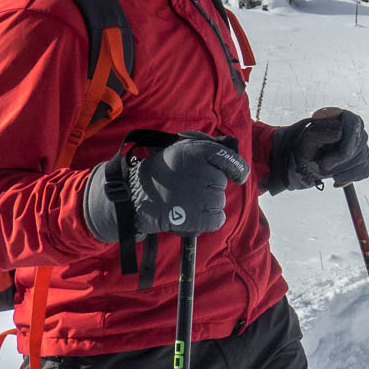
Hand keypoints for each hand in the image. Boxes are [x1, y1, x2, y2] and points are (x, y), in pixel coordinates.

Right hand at [85, 132, 249, 241]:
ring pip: (219, 202)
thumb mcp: (178, 149)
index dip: (236, 168)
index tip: (238, 176)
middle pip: (221, 184)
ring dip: (205, 206)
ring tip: (181, 202)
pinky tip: (188, 216)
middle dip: (208, 188)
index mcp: (198, 150)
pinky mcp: (199, 216)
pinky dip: (206, 222)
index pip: (229, 159)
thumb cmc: (156, 174)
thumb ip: (205, 147)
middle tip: (185, 189)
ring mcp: (202, 195)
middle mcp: (203, 171)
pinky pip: (217, 220)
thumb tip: (231, 149)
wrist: (130, 198)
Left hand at [266, 108, 368, 193]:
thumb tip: (339, 132)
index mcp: (345, 118)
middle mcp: (358, 132)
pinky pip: (362, 172)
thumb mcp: (308, 138)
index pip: (355, 124)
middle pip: (359, 146)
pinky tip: (335, 176)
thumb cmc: (309, 145)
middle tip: (322, 166)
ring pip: (361, 161)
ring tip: (323, 170)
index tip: (345, 153)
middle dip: (340, 160)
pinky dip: (348, 177)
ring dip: (340, 170)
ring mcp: (363, 148)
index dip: (352, 139)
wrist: (309, 159)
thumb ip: (321, 132)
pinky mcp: (363, 163)